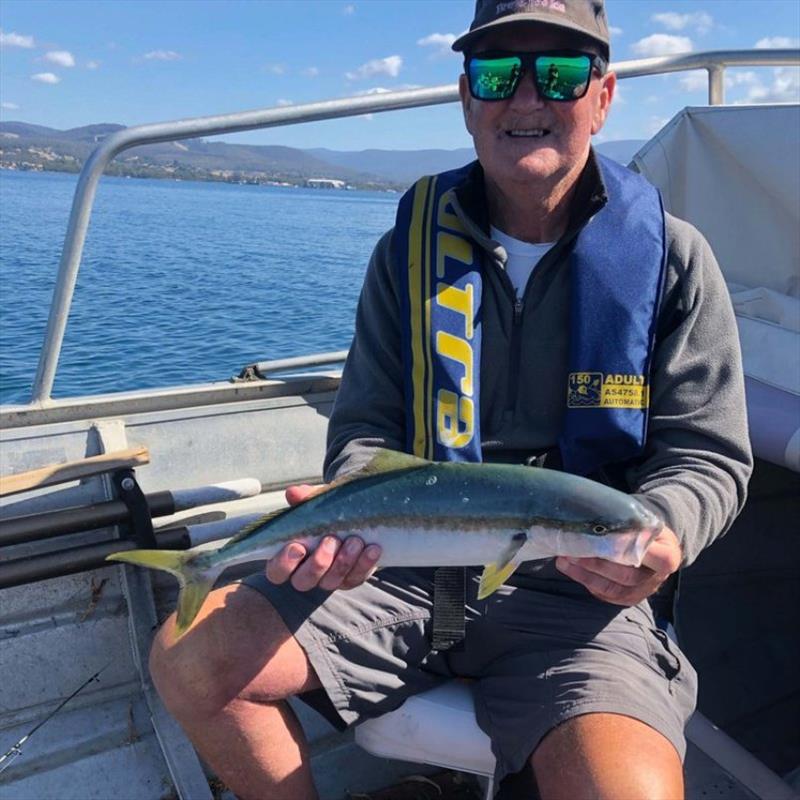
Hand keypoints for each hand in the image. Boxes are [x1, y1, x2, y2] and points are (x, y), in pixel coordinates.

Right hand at [264, 483, 381, 591]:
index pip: (277, 571)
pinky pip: (356, 578)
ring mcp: (328, 579)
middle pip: (303, 581)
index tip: (298, 546)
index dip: (285, 563)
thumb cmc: (325, 512)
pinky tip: (372, 548)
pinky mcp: (350, 580)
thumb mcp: (316, 503)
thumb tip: (293, 493)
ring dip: (344, 562)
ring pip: (331, 582)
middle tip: (331, 540)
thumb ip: (304, 499)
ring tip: (355, 541)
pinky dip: (364, 564)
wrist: (354, 515)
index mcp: (288, 557)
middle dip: (319, 562)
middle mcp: (305, 574)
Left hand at [554, 526, 681, 605]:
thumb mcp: (644, 520)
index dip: (633, 551)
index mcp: (668, 555)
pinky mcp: (629, 598)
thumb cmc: (642, 527)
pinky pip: (606, 595)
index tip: (608, 540)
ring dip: (585, 576)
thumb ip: (630, 522)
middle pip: (627, 575)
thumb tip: (599, 516)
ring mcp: (643, 591)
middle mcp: (657, 578)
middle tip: (572, 552)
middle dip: (596, 564)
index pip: (659, 558)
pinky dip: (587, 582)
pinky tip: (571, 569)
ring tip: (564, 561)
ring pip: (613, 589)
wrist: (649, 542)